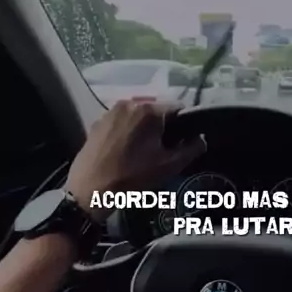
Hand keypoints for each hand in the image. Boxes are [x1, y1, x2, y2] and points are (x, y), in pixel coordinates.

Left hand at [65, 100, 204, 220]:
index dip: (185, 125)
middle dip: (163, 126)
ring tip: (143, 150)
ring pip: (137, 115)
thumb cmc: (132, 175)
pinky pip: (121, 121)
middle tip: (162, 149)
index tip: (182, 142)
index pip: (178, 108)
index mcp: (149, 110)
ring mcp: (110, 111)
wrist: (91, 188)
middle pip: (156, 110)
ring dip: (144, 128)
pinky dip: (127, 131)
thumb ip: (191, 149)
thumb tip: (201, 139)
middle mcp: (129, 103)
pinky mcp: (97, 122)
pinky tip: (125, 150)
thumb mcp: (169, 166)